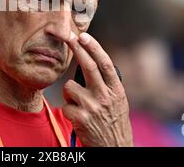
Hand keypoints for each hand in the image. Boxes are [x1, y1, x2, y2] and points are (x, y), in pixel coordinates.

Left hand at [62, 32, 133, 146]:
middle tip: (68, 36)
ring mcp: (92, 107)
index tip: (84, 36)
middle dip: (77, 48)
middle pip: (88, 66)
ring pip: (69, 87)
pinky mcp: (81, 118)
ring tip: (80, 106)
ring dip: (69, 94)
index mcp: (116, 91)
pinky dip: (68, 110)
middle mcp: (105, 96)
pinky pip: (65, 105)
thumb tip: (90, 64)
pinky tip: (78, 119)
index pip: (105, 63)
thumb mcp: (118, 102)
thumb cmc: (113, 123)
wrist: (115, 149)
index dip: (94, 47)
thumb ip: (106, 85)